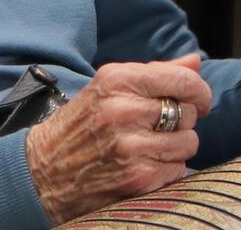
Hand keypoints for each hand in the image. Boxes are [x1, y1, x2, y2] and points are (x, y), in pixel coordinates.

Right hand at [25, 54, 212, 223]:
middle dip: (182, 119)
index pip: (183, 80)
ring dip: (177, 146)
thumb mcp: (108, 88)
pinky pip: (178, 169)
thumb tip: (195, 62)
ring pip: (189, 142)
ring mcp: (131, 147)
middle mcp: (123, 111)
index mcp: (117, 80)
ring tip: (151, 146)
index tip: (198, 99)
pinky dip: (168, 169)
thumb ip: (155, 73)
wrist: (41, 173)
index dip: (199, 91)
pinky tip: (144, 165)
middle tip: (160, 126)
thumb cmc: (79, 126)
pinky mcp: (137, 178)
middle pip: (189, 111)